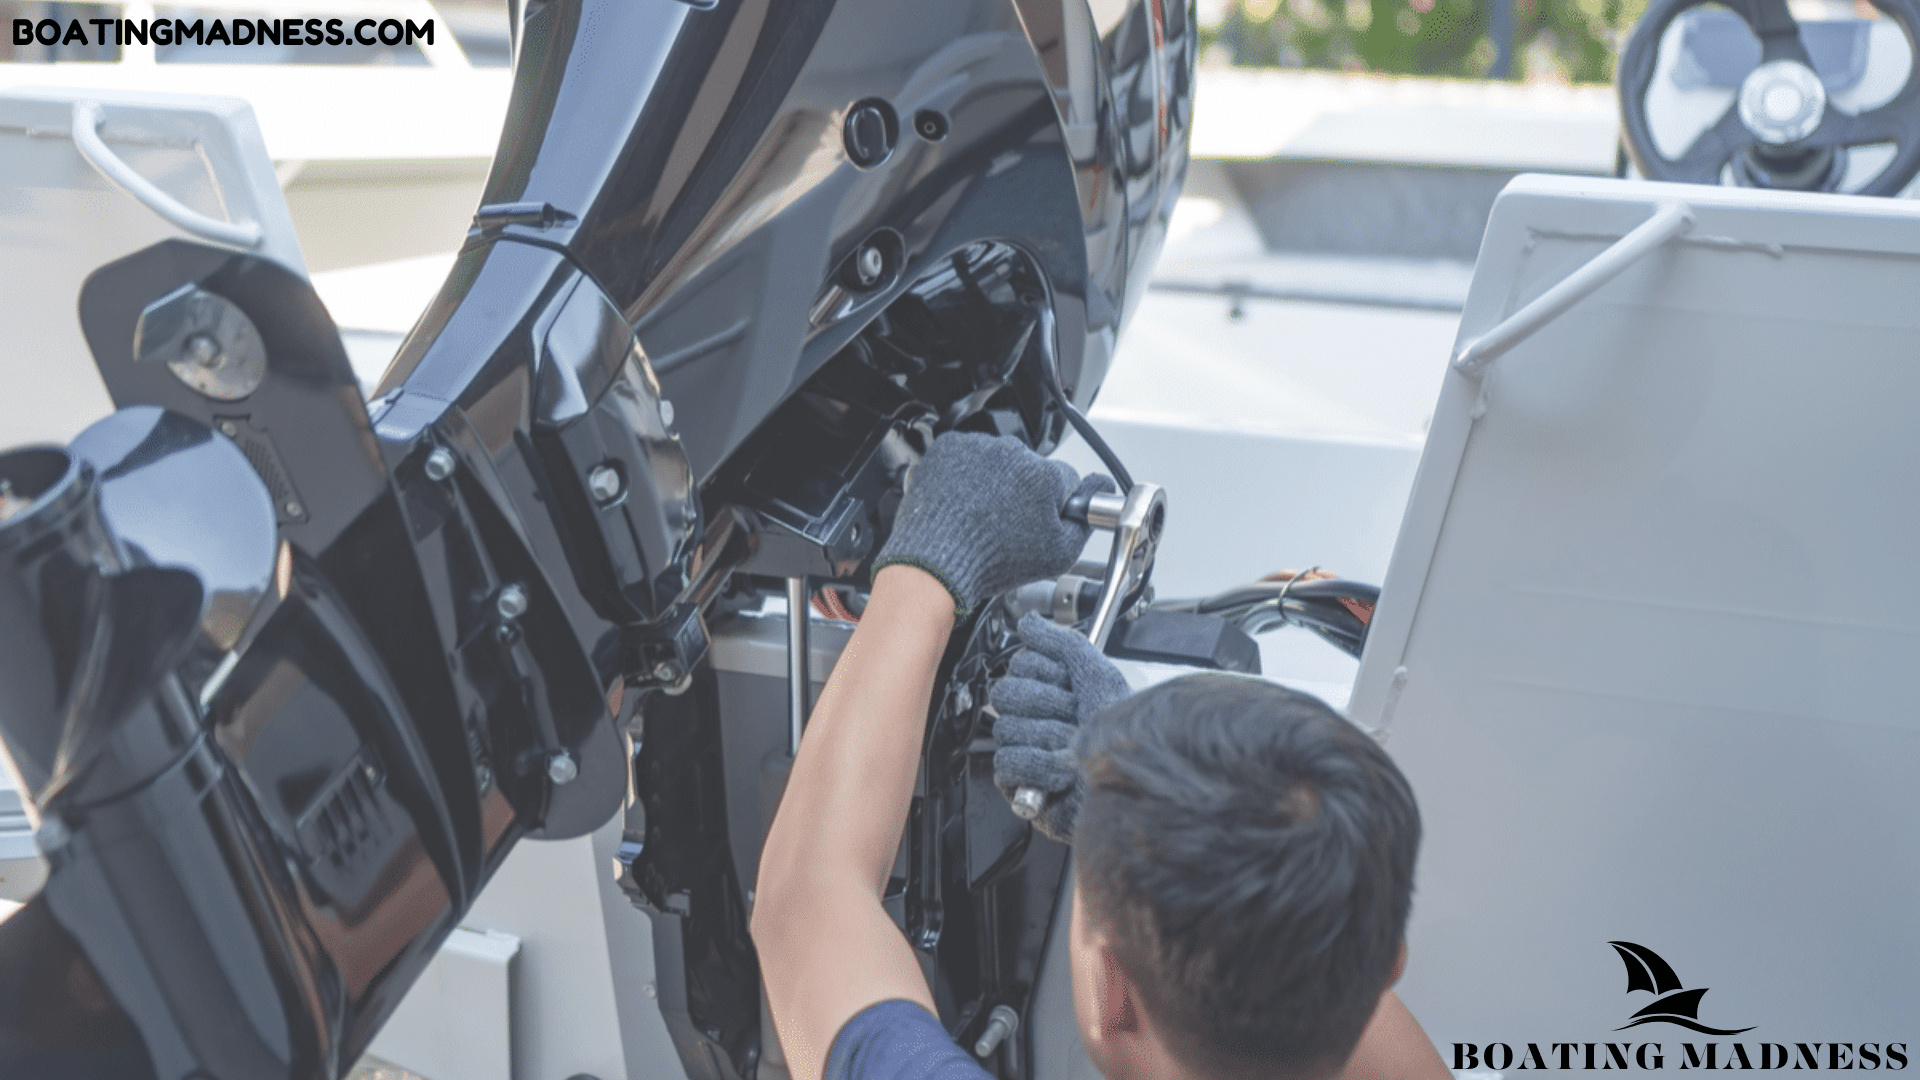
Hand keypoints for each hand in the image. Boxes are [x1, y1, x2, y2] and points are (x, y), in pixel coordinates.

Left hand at [873, 432, 1111, 617]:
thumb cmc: (991, 560)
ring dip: (994, 480)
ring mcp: (979, 448)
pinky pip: (967, 455)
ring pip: (998, 461)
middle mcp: (1013, 453)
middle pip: (1030, 469)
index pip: (1065, 479)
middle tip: (1007, 523)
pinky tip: (964, 501)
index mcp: (1045, 475)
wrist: (937, 561)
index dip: (1055, 503)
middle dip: (1024, 491)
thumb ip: (1084, 520)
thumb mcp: (1058, 554)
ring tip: (981, 514)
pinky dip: (965, 473)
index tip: (1040, 518)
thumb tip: (1098, 491)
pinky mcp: (951, 448)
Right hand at [987, 612, 1130, 841]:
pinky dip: (1037, 767)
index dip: (1046, 674)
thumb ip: (1063, 644)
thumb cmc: (1120, 735)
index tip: (1069, 685)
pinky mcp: (1020, 781)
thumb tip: (1030, 622)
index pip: (1021, 665)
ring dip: (1047, 739)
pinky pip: (1008, 761)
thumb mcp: (1098, 677)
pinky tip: (1059, 773)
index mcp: (1052, 690)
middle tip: (1071, 716)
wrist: (1131, 781)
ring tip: (1070, 748)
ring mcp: (1026, 748)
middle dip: (1046, 705)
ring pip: (1007, 728)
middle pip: (1007, 694)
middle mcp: (1037, 717)